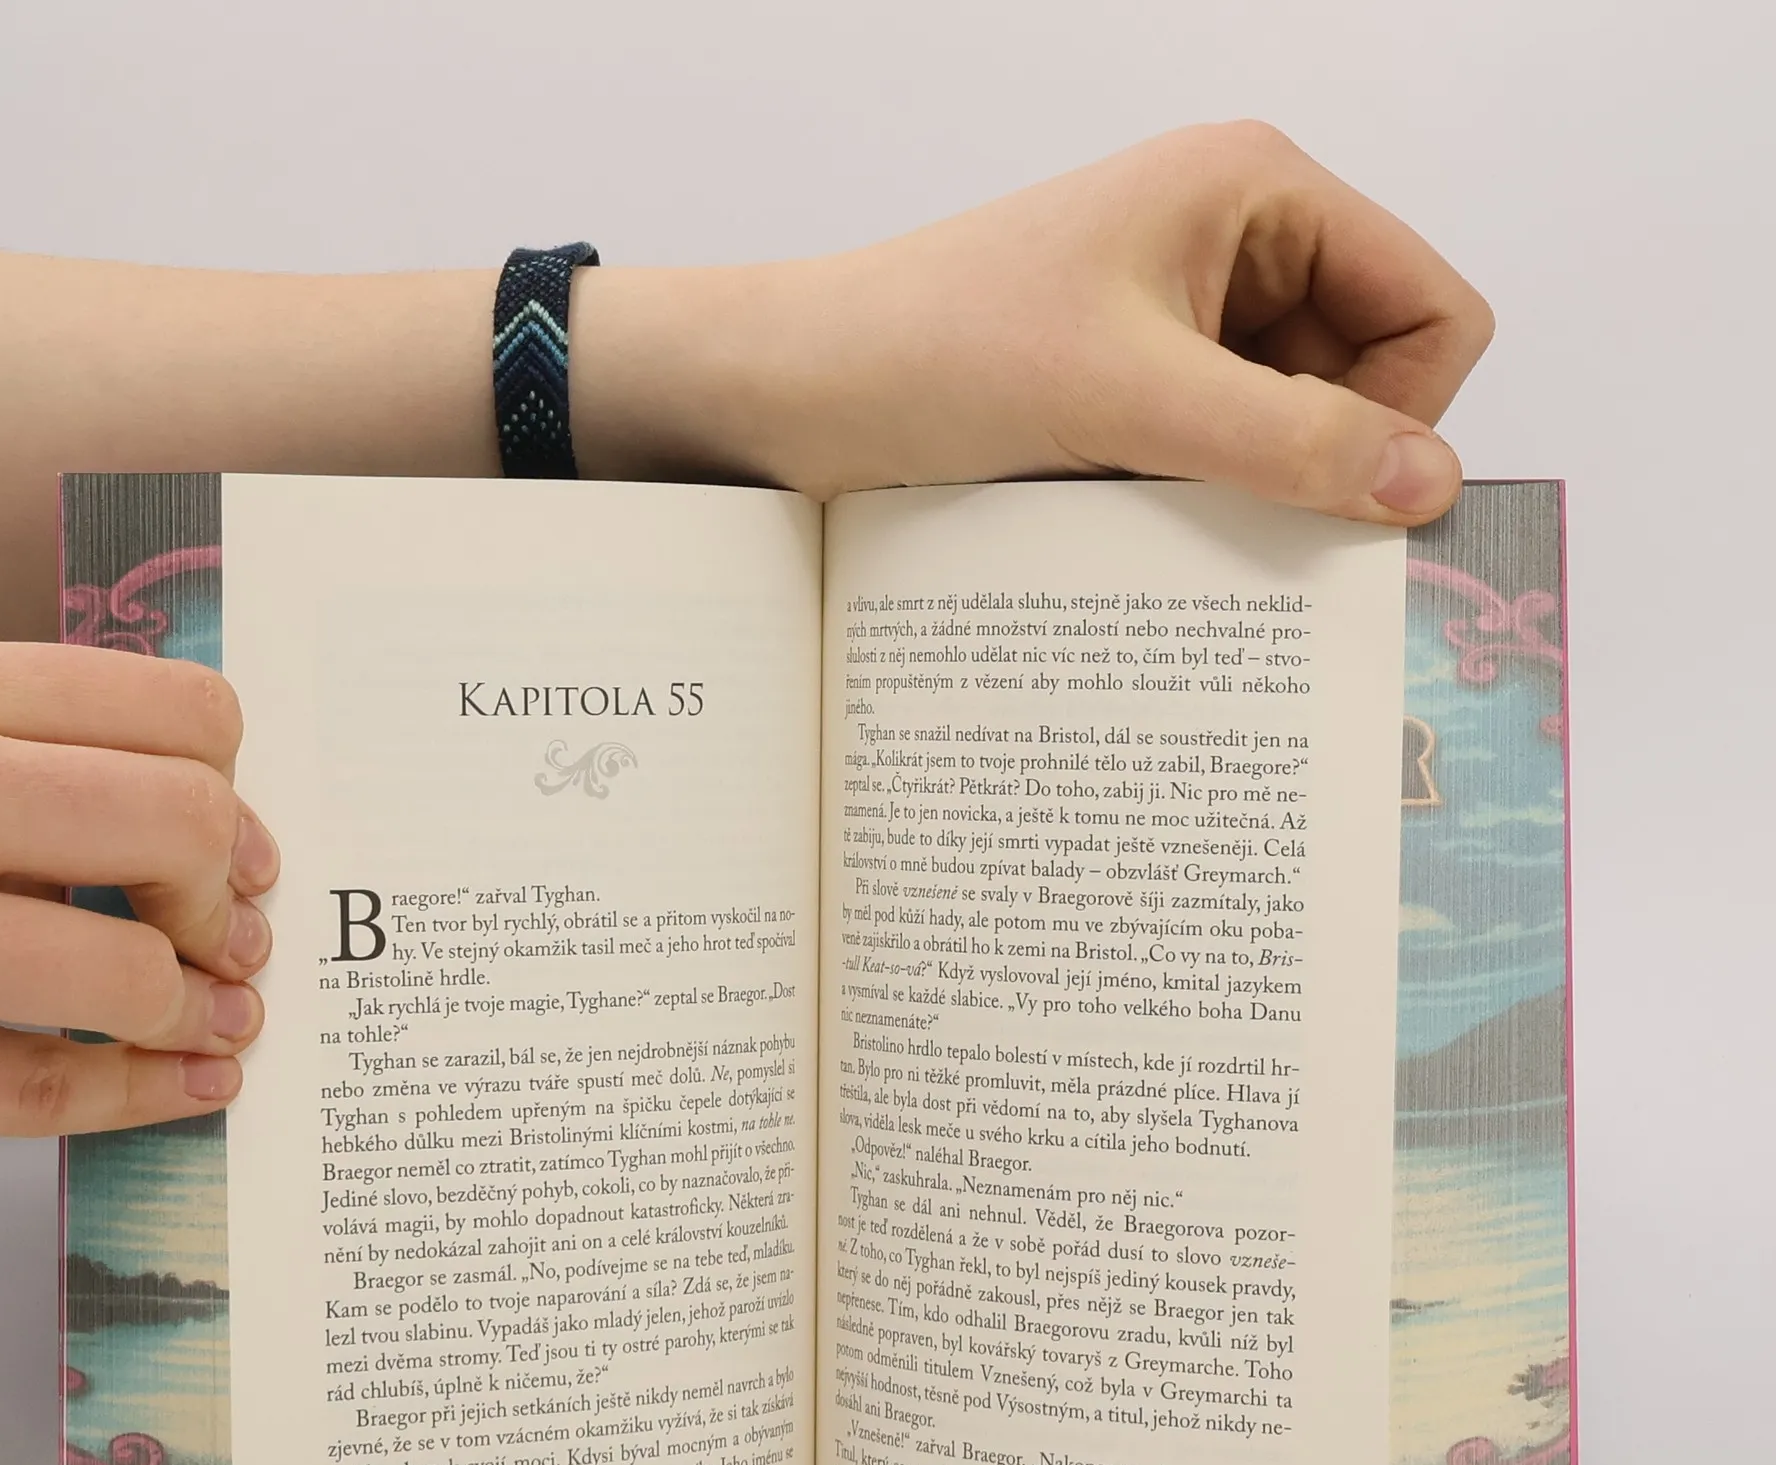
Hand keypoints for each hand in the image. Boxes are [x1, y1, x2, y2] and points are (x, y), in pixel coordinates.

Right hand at [0, 640, 277, 1134]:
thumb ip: (5, 744)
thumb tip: (196, 818)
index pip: (173, 712)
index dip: (237, 789)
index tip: (238, 842)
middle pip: (176, 826)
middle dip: (224, 891)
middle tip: (230, 930)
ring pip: (121, 972)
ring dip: (199, 1006)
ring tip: (218, 1014)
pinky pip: (35, 1089)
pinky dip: (136, 1094)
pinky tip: (184, 1087)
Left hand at [571, 120, 1491, 519]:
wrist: (791, 392)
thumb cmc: (932, 351)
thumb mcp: (1130, 398)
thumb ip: (1290, 441)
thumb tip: (1429, 484)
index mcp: (1256, 190)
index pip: (1429, 306)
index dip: (1404, 411)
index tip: (1333, 494)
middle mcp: (1233, 242)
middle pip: (1370, 374)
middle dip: (1318, 456)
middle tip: (1231, 512)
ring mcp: (1182, 316)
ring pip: (1293, 427)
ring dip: (1248, 485)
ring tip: (1154, 505)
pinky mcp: (1134, 382)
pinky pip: (1220, 453)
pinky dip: (1199, 496)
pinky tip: (1131, 517)